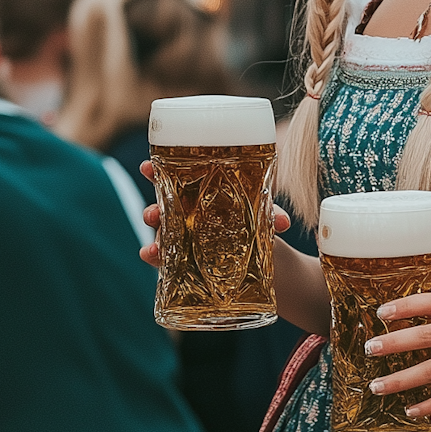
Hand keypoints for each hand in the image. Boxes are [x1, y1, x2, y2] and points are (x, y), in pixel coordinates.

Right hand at [137, 158, 289, 265]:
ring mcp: (182, 240)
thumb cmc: (257, 227)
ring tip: (155, 234)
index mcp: (199, 198)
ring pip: (160, 232)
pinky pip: (163, 259)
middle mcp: (186, 217)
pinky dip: (153, 256)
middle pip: (161, 208)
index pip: (172, 181)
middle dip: (154, 208)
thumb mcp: (263, 216)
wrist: (264, 263)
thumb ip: (270, 214)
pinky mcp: (182, 264)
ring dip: (154, 232)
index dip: (156, 173)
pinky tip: (150, 254)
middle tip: (154, 211)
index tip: (146, 168)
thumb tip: (284, 221)